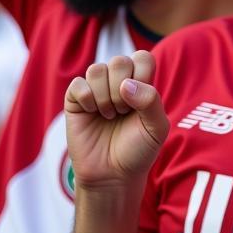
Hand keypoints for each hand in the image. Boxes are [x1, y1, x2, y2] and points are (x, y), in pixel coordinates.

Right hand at [64, 52, 168, 193]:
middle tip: (123, 112)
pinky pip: (78, 84)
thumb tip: (125, 84)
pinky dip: (86, 98)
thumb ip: (151, 100)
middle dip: (122, 89)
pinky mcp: (75, 100)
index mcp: (140, 83)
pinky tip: (92, 113)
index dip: (142, 75)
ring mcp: (95, 90)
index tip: (141, 102)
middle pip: (119, 61)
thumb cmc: (138, 150)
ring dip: (104, 97)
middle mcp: (117, 82)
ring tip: (108, 115)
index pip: (142, 57)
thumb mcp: (156, 128)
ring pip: (96, 69)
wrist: (113, 175)